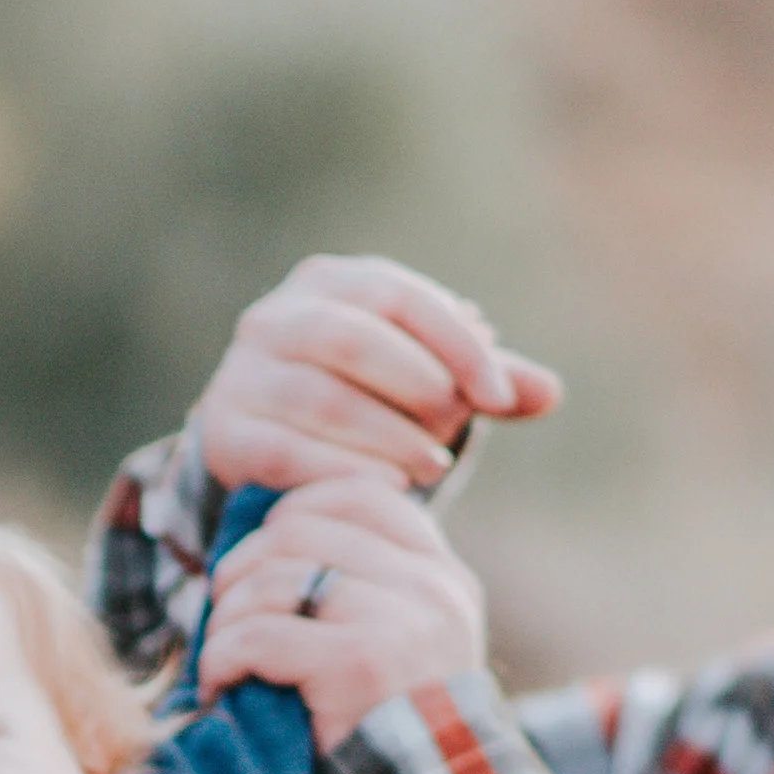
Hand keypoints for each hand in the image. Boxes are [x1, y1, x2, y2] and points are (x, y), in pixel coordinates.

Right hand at [194, 253, 560, 496]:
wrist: (259, 440)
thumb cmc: (359, 399)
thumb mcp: (422, 379)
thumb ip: (484, 384)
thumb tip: (550, 394)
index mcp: (331, 282)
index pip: (403, 297)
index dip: (458, 347)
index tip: (502, 399)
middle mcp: (276, 316)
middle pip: (355, 341)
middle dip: (417, 389)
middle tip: (454, 436)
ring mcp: (241, 373)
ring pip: (320, 400)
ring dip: (385, 438)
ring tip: (429, 470)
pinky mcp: (223, 432)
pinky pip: (284, 452)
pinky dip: (339, 471)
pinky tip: (382, 491)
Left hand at [197, 474, 488, 753]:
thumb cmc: (385, 747)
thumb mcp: (399, 654)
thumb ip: (367, 594)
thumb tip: (274, 535)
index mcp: (442, 578)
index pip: (360, 494)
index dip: (292, 514)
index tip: (259, 565)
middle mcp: (430, 589)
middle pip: (302, 527)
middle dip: (241, 570)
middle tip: (222, 620)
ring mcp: (401, 622)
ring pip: (274, 577)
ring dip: (224, 621)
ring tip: (219, 664)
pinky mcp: (359, 665)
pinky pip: (259, 634)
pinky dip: (221, 659)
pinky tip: (219, 689)